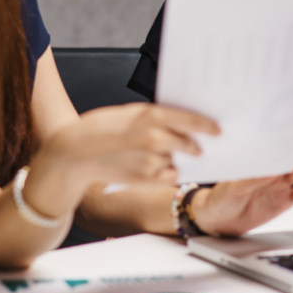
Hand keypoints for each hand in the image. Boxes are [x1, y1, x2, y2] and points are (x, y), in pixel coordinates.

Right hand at [38, 103, 219, 196]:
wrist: (75, 153)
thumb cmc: (100, 128)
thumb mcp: (129, 112)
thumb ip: (155, 116)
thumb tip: (179, 120)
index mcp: (151, 116)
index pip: (190, 120)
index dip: (207, 125)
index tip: (217, 129)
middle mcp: (154, 138)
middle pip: (190, 143)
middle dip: (194, 144)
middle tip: (199, 145)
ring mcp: (151, 161)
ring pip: (178, 159)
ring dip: (177, 157)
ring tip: (162, 153)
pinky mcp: (146, 179)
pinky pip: (168, 175)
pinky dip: (167, 171)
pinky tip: (154, 166)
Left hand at [190, 151, 292, 236]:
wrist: (219, 220)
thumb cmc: (222, 196)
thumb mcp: (234, 186)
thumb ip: (253, 179)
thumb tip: (271, 171)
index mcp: (260, 159)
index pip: (280, 145)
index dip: (291, 143)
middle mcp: (273, 169)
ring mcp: (280, 184)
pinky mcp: (284, 201)